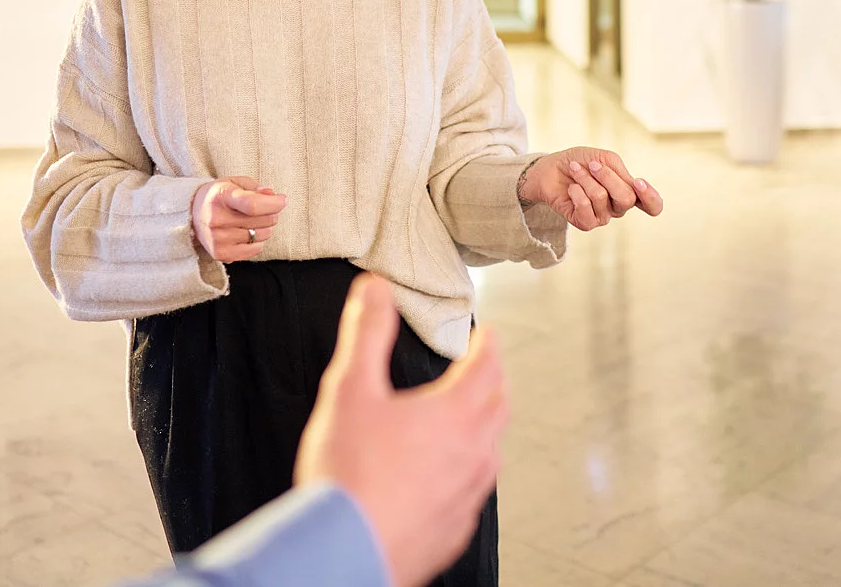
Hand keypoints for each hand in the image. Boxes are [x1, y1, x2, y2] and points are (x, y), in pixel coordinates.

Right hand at [190, 176, 286, 263]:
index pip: (251, 204)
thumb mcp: (234, 183)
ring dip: (265, 227)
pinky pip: (255, 249)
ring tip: (254, 221)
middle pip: (261, 220)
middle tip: (264, 209)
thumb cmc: (219, 196)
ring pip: (261, 235)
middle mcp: (217, 219)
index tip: (283, 200)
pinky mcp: (220, 254)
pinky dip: (258, 241)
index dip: (273, 203)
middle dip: (271, 213)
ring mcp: (218, 239)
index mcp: (221, 197)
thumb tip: (272, 195)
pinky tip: (248, 233)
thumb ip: (254, 187)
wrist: (192, 214)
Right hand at [295, 276, 506, 586]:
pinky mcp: (452, 531)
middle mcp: (472, 454)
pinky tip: (449, 478)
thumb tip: (375, 289)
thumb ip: (366, 333)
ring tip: (472, 421)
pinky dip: (468, 473)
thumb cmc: (347, 473)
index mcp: (455, 414)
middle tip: (486, 370)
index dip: (487, 344)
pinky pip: (472, 493)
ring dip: (486, 428)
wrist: (343, 550)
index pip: (486, 366)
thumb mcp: (350, 389)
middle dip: (494, 382)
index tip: (487, 334)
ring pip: (491, 453)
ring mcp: (466, 496)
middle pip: (498, 407)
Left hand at [516, 148, 663, 230]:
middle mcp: (618, 207)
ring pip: (602, 198)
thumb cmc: (581, 162)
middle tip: (592, 166)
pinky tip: (571, 189)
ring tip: (575, 171)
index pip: (653, 206)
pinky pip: (586, 210)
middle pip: (626, 198)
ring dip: (585, 179)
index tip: (639, 182)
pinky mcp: (585, 223)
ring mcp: (602, 217)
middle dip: (606, 176)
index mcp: (629, 191)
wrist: (551, 167)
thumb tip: (630, 187)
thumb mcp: (605, 158)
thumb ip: (621, 172)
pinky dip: (577, 193)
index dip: (650, 197)